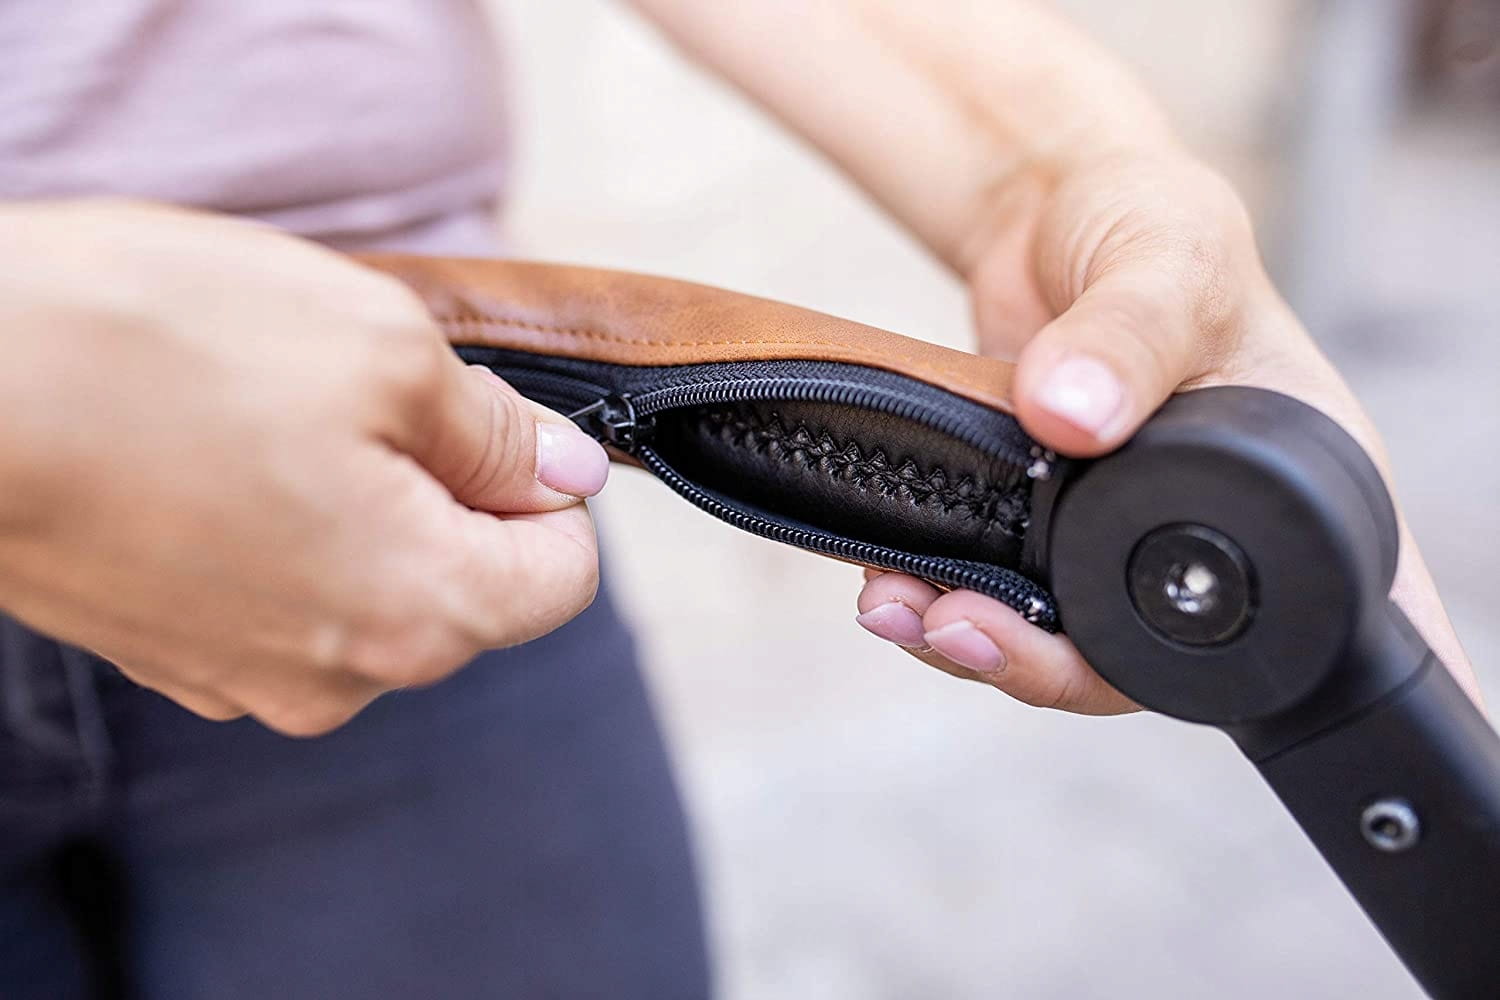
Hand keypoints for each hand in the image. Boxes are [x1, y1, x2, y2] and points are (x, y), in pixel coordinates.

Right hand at [0, 200, 609, 734]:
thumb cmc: (163, 347)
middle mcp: (341, 679)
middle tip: (357, 394)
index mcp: (423, 615)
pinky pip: (281, 592)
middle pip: (468, 585)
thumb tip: (567, 473)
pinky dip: (279, 525)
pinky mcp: (170, 653)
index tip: (486, 420)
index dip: (547, 485)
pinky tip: (211, 452)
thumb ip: (501, 433)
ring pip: (371, 585)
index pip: (562, 574)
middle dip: (445, 488)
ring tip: (266, 416)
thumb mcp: (387, 352)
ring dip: (357, 501)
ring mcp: (243, 677)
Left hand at [854, 152, 1478, 712]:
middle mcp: (1212, 535)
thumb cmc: (1146, 217)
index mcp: (1300, 482)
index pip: (1322, 622)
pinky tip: (891, 581)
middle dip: (1053, 667)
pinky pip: (1002, 597)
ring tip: (900, 608)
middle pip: (1156, 659)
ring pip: (1063, 643)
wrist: (1050, 210)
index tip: (1228, 712)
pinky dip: (944, 600)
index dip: (1289, 685)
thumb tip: (1072, 416)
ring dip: (976, 644)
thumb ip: (1128, 328)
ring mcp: (1122, 542)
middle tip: (965, 631)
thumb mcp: (1165, 252)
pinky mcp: (1045, 531)